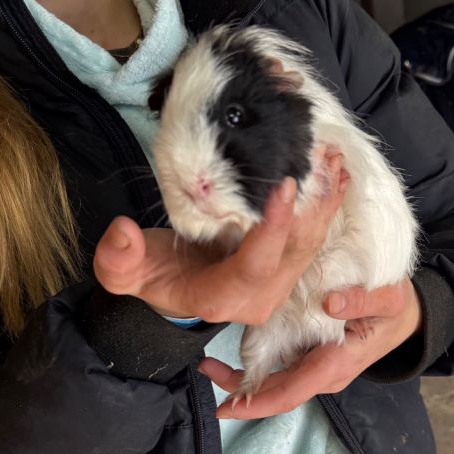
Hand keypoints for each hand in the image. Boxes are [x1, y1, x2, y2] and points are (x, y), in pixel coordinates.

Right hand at [93, 150, 348, 322]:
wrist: (172, 289)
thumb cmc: (151, 276)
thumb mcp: (123, 273)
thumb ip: (118, 259)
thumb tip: (123, 230)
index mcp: (221, 298)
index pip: (255, 266)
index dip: (273, 229)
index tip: (285, 185)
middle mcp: (259, 296)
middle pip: (296, 253)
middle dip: (315, 207)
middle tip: (323, 156)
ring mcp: (278, 284)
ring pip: (311, 244)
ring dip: (326, 202)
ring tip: (333, 155)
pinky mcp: (286, 268)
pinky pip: (312, 237)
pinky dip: (325, 206)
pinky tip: (335, 172)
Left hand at [199, 280, 422, 418]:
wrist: (409, 317)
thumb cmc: (397, 307)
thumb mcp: (388, 298)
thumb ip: (362, 300)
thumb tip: (331, 303)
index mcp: (336, 365)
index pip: (291, 392)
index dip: (256, 403)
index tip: (226, 408)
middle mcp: (323, 374)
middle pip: (276, 393)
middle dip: (238, 390)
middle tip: (203, 370)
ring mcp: (318, 369)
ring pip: (275, 382)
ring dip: (242, 378)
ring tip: (208, 363)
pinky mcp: (314, 358)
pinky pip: (281, 368)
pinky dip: (256, 364)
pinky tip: (234, 352)